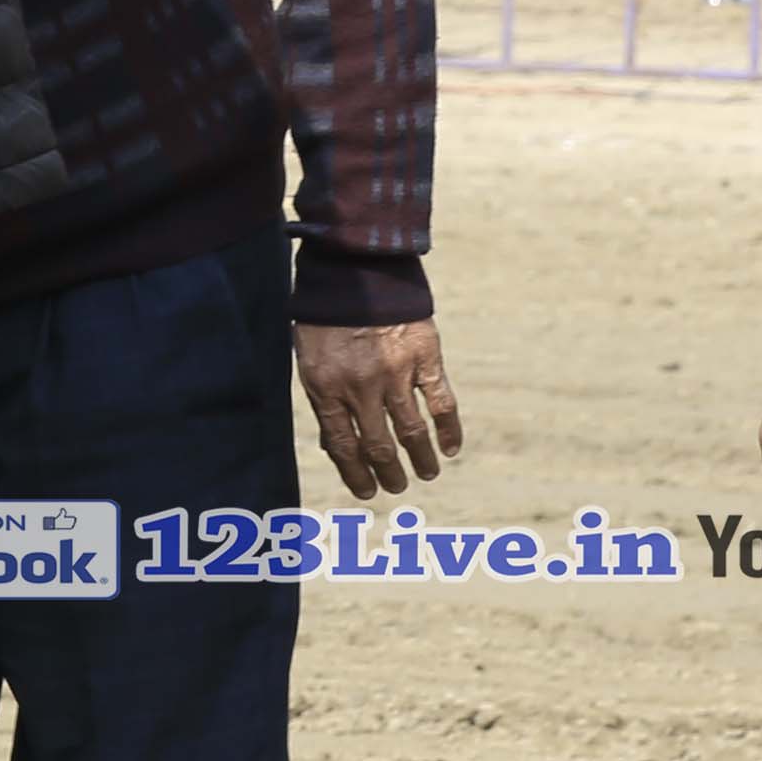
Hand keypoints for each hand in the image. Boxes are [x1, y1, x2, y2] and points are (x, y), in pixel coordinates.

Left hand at [295, 318, 464, 495]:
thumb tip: (336, 446)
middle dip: (389, 473)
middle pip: (378, 445)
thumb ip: (324, 400)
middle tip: (397, 486)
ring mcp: (395, 373)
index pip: (343, 446)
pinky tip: (451, 447)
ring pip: (412, 431)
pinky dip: (449, 429)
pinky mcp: (425, 357)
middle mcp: (361, 387)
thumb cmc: (325, 317)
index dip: (355, 474)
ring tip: (426, 474)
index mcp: (326, 388)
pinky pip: (441, 402)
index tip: (367, 491)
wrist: (355, 269)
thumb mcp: (310, 360)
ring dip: (420, 459)